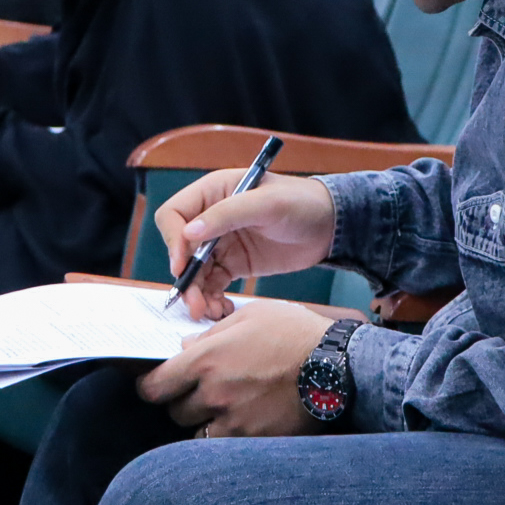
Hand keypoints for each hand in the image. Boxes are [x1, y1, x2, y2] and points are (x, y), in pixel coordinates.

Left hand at [138, 301, 335, 436]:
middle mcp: (214, 394)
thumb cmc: (294, 333)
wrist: (338, 366)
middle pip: (176, 411)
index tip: (155, 387)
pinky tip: (241, 426)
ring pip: (198, 434)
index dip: (151, 387)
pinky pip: (225, 447)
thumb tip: (185, 347)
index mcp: (206, 360)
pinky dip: (227, 439)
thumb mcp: (250, 316)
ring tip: (225, 410)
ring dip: (205, 423)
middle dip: (183, 402)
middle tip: (201, 392)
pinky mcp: (255, 442)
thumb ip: (212, 333)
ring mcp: (234, 422)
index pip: (155, 386)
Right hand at [155, 170, 335, 320]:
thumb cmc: (301, 202)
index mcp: (213, 192)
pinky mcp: (234, 264)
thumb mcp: (267, 204)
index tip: (182, 266)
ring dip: (196, 292)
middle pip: (181, 248)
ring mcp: (222, 242)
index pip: (174, 215)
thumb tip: (189, 232)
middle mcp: (211, 217)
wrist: (331, 226)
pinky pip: (212, 283)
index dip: (174, 241)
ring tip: (207, 312)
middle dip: (185, 276)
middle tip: (194, 302)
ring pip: (195, 271)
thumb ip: (227, 215)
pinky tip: (220, 309)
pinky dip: (211, 298)